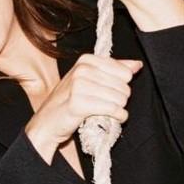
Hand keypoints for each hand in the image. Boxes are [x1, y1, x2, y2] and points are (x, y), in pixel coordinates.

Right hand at [25, 54, 143, 150]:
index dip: (122, 86)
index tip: (110, 93)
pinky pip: (113, 110)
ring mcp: (79, 86)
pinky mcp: (79, 104)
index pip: (124, 72)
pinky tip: (113, 119)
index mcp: (86, 60)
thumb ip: (114, 70)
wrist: (46, 123)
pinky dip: (118, 117)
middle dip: (120, 99)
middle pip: (124, 86)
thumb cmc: (68, 102)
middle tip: (106, 105)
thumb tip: (137, 65)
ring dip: (118, 110)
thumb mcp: (89, 80)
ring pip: (120, 98)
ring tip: (106, 112)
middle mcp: (82, 70)